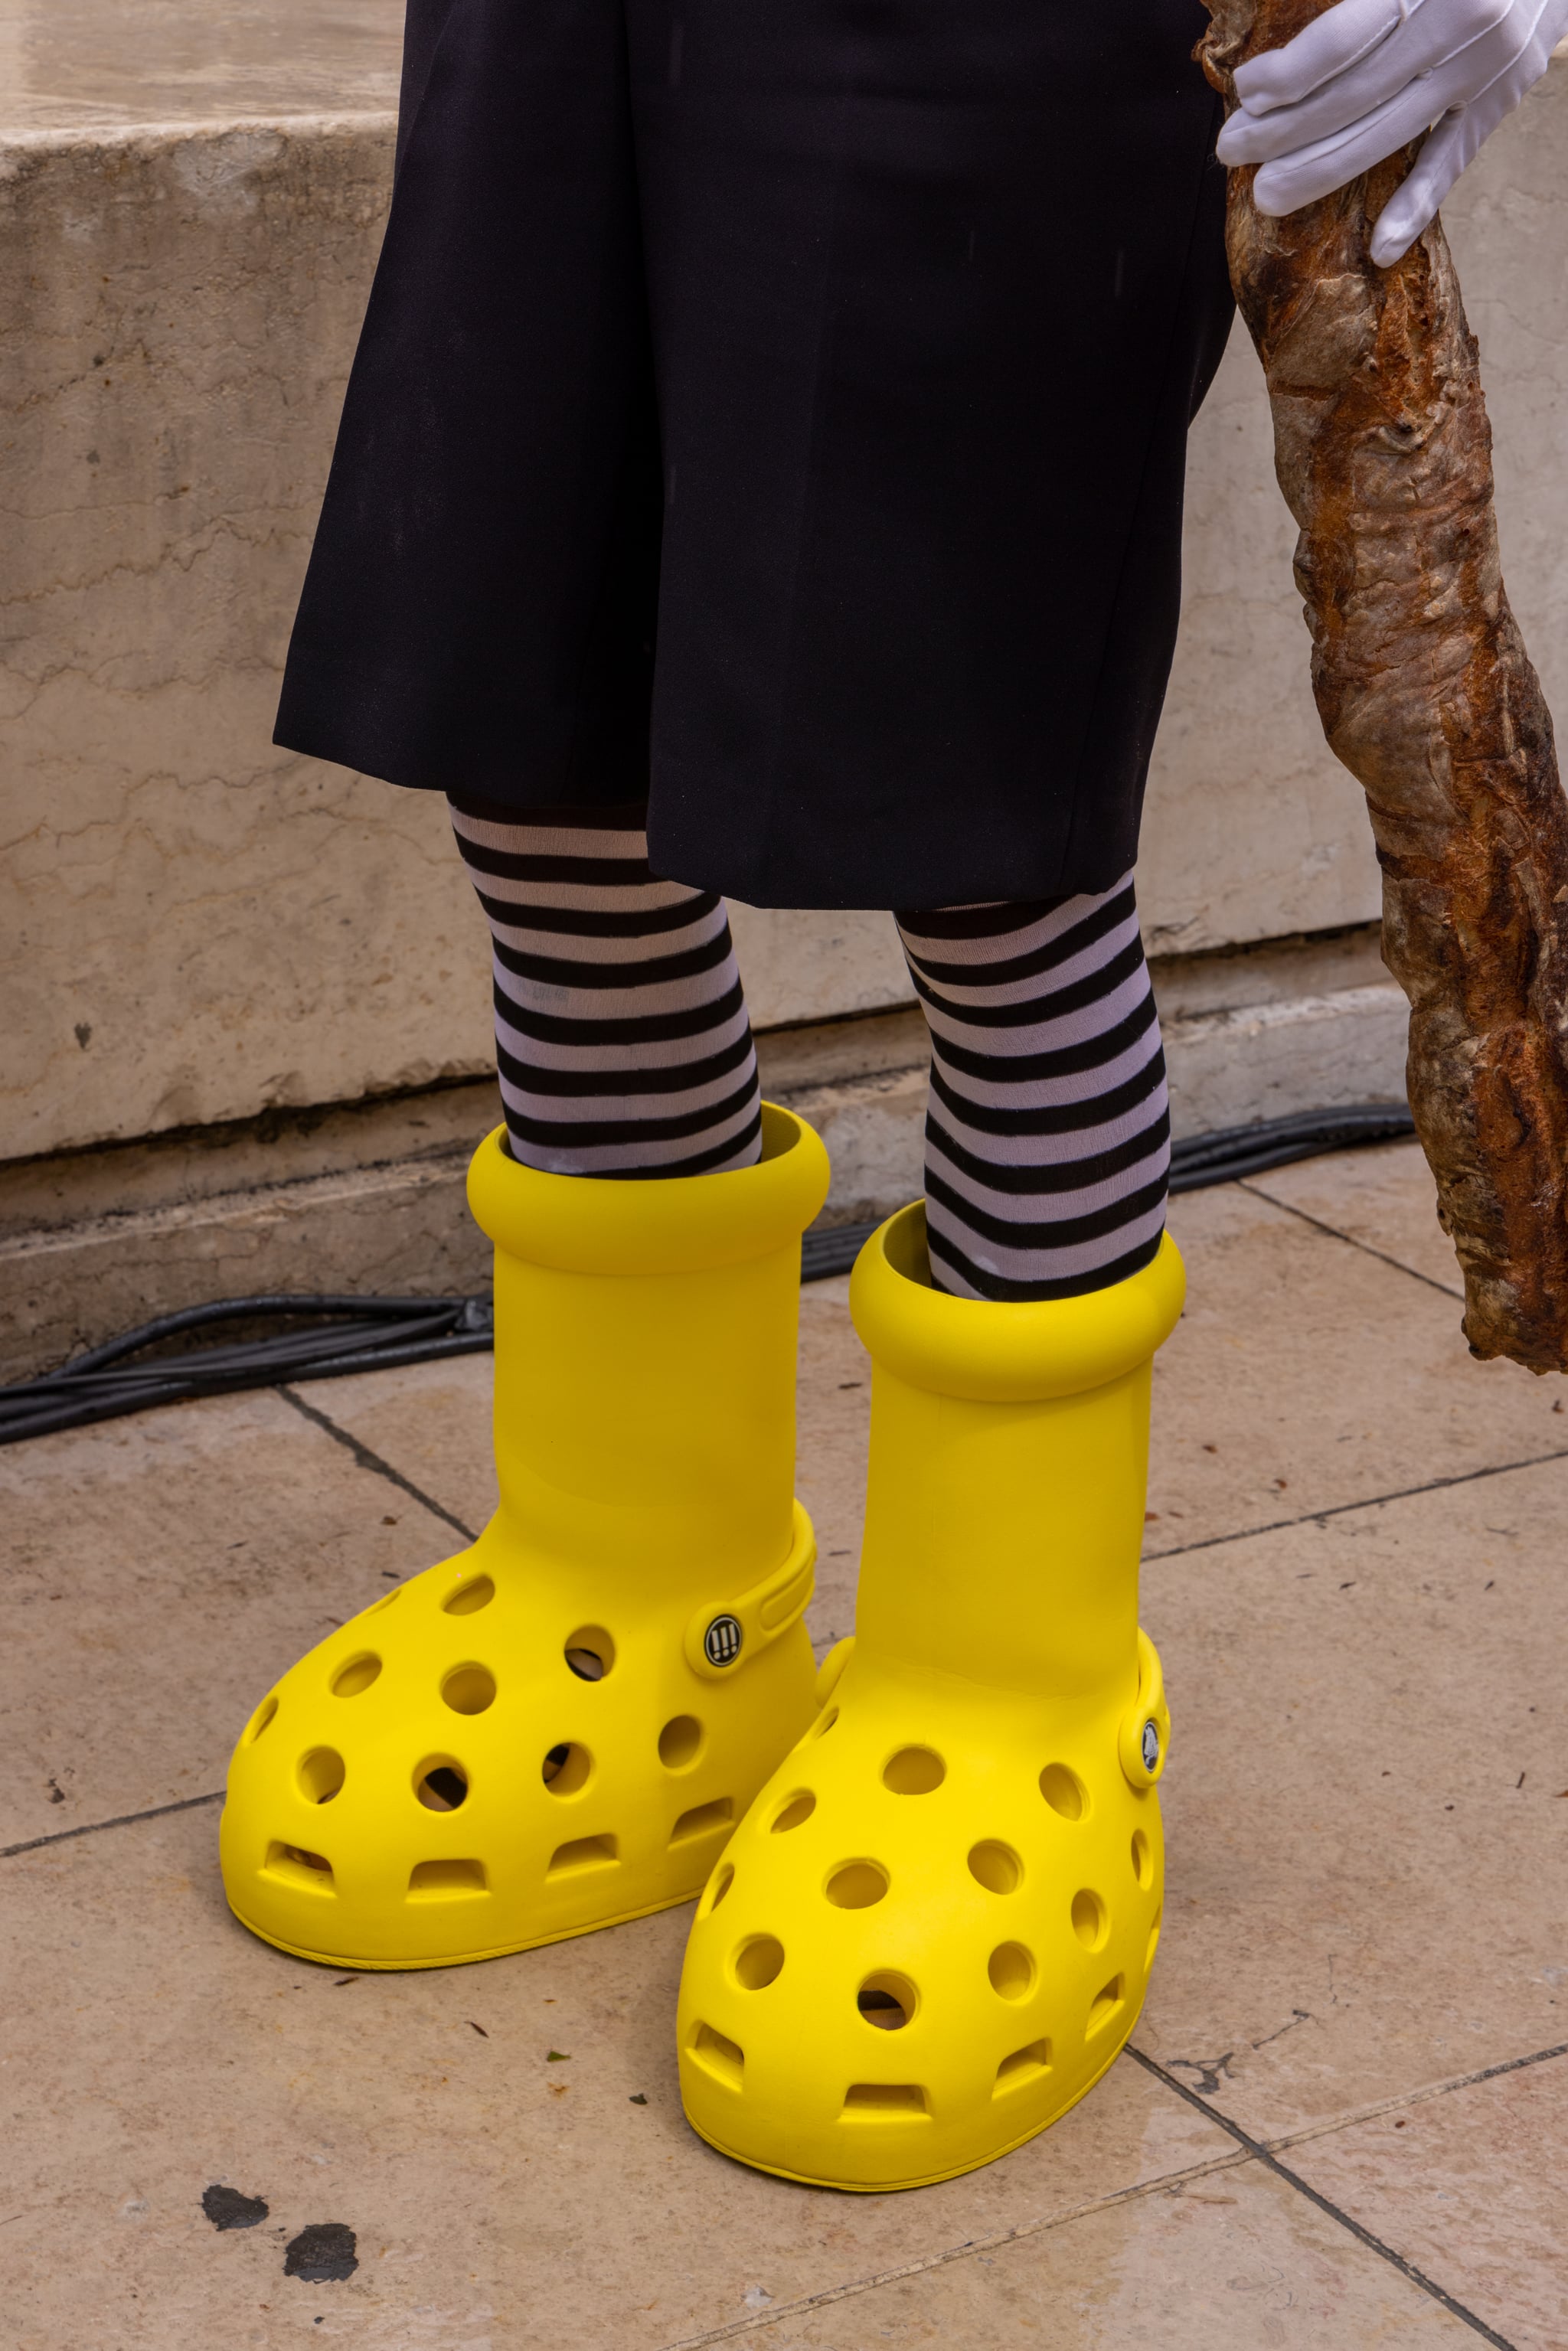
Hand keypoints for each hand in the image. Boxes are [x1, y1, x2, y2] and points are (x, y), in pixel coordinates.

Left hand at [1215, 0, 1567, 263]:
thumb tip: (1299, 30)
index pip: (1343, 40)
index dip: (1288, 74)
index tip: (1247, 92)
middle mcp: (1463, 24)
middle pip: (1354, 95)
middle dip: (1283, 130)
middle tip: (1231, 150)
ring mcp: (1485, 70)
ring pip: (1390, 135)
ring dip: (1321, 172)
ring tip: (1269, 195)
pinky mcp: (1500, 99)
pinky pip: (1452, 160)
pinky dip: (1416, 205)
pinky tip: (1380, 248)